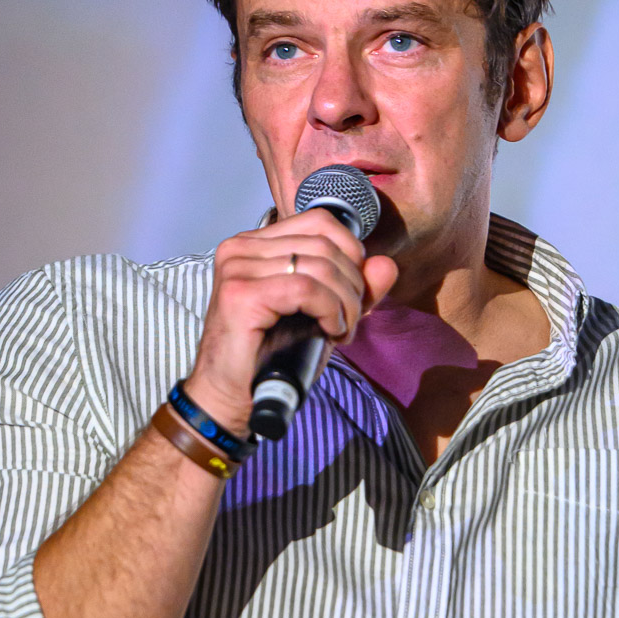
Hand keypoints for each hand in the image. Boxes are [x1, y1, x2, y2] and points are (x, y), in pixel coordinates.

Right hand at [185, 208, 397, 434]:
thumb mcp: (322, 316)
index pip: (321, 222)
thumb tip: (386, 265)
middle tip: (348, 321)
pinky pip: (307, 289)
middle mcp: (241, 248)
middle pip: (325, 244)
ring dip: (344, 303)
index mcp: (255, 244)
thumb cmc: (270, 357)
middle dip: (352, 285)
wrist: (232, 396)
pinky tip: (329, 330)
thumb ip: (355, 289)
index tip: (352, 294)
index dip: (351, 254)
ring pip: (321, 267)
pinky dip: (330, 310)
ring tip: (339, 330)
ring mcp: (238, 268)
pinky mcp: (241, 294)